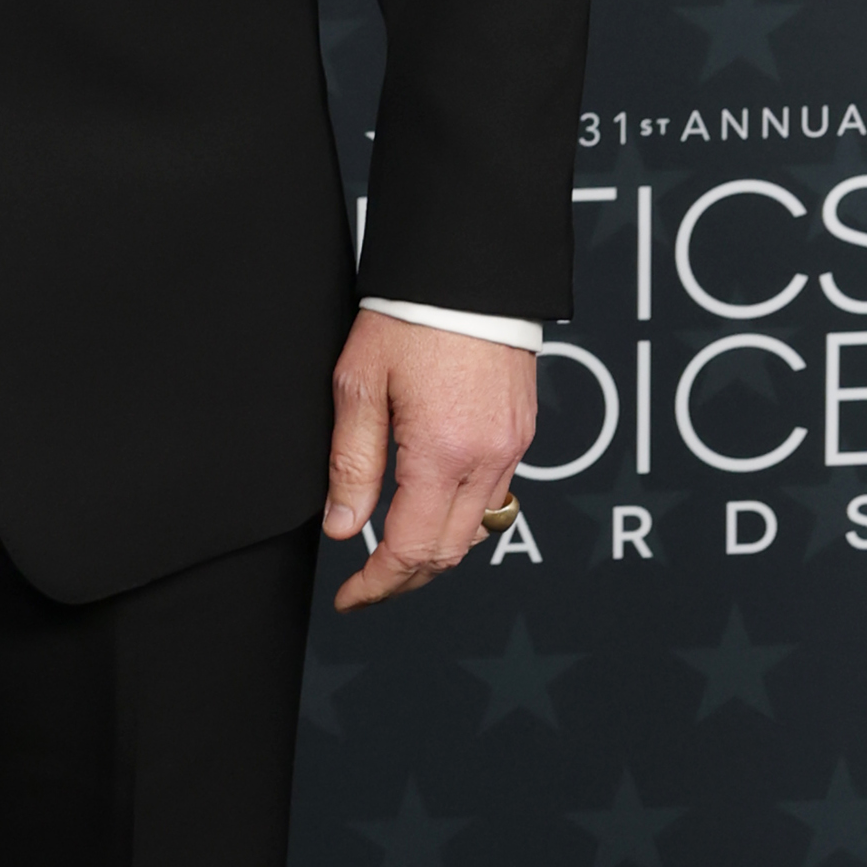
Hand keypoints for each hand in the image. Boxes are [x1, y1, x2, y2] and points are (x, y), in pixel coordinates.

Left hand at [323, 311, 538, 608]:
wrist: (468, 270)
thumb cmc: (410, 316)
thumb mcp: (359, 386)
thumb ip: (352, 463)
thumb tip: (344, 527)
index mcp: (442, 452)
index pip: (410, 549)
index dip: (377, 584)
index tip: (351, 596)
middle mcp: (487, 458)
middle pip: (448, 553)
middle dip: (405, 580)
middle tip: (367, 585)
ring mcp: (512, 447)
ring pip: (476, 531)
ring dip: (435, 551)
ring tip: (393, 552)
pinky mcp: (522, 432)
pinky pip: (496, 496)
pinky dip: (461, 517)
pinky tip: (430, 506)